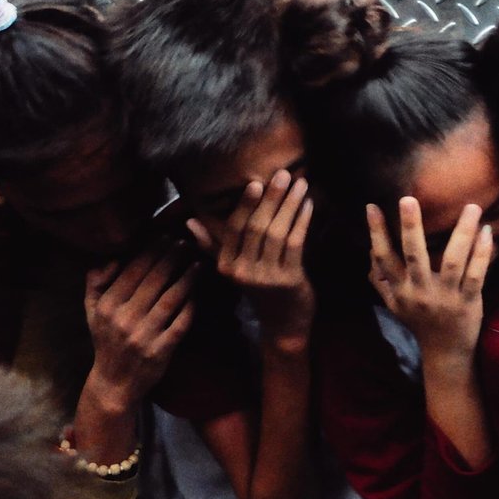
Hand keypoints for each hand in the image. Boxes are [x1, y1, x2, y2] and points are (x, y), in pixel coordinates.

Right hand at [83, 243, 197, 410]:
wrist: (114, 382)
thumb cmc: (105, 340)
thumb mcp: (91, 312)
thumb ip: (95, 283)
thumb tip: (111, 257)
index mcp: (107, 306)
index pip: (132, 271)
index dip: (151, 252)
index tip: (166, 236)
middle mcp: (123, 319)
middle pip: (153, 281)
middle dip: (171, 258)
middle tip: (185, 242)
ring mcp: (143, 336)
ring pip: (170, 299)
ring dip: (186, 278)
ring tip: (197, 262)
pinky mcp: (161, 351)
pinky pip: (180, 323)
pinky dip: (191, 306)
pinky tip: (199, 292)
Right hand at [188, 170, 313, 343]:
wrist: (283, 325)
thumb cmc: (261, 291)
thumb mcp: (234, 269)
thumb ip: (214, 245)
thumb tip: (189, 222)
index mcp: (226, 266)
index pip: (234, 228)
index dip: (245, 204)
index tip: (256, 181)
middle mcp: (242, 272)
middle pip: (256, 227)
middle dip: (271, 198)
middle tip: (284, 174)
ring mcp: (265, 277)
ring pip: (276, 232)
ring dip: (290, 205)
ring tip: (301, 184)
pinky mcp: (288, 280)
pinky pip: (295, 243)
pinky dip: (302, 221)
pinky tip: (309, 205)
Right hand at [367, 198, 491, 367]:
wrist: (445, 353)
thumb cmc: (419, 323)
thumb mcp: (394, 304)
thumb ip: (380, 279)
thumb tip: (369, 251)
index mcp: (401, 290)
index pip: (384, 258)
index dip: (376, 233)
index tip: (371, 206)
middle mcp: (420, 292)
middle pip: (414, 255)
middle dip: (410, 227)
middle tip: (408, 199)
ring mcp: (446, 297)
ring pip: (452, 261)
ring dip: (462, 233)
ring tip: (471, 207)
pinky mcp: (469, 302)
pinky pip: (477, 275)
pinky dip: (482, 254)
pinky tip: (487, 232)